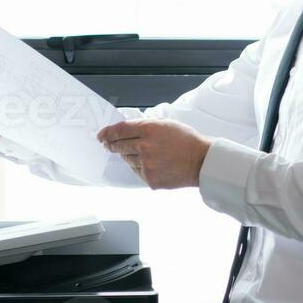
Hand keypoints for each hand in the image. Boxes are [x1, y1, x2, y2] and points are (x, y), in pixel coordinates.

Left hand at [97, 120, 211, 189]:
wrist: (201, 162)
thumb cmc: (186, 141)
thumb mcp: (166, 124)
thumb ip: (145, 124)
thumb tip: (127, 128)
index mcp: (148, 130)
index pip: (119, 130)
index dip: (107, 133)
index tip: (101, 136)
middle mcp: (145, 147)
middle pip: (119, 146)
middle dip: (112, 145)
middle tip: (110, 145)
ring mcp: (146, 165)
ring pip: (127, 159)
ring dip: (130, 156)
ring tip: (145, 154)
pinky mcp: (149, 179)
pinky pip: (137, 171)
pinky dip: (140, 167)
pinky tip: (153, 164)